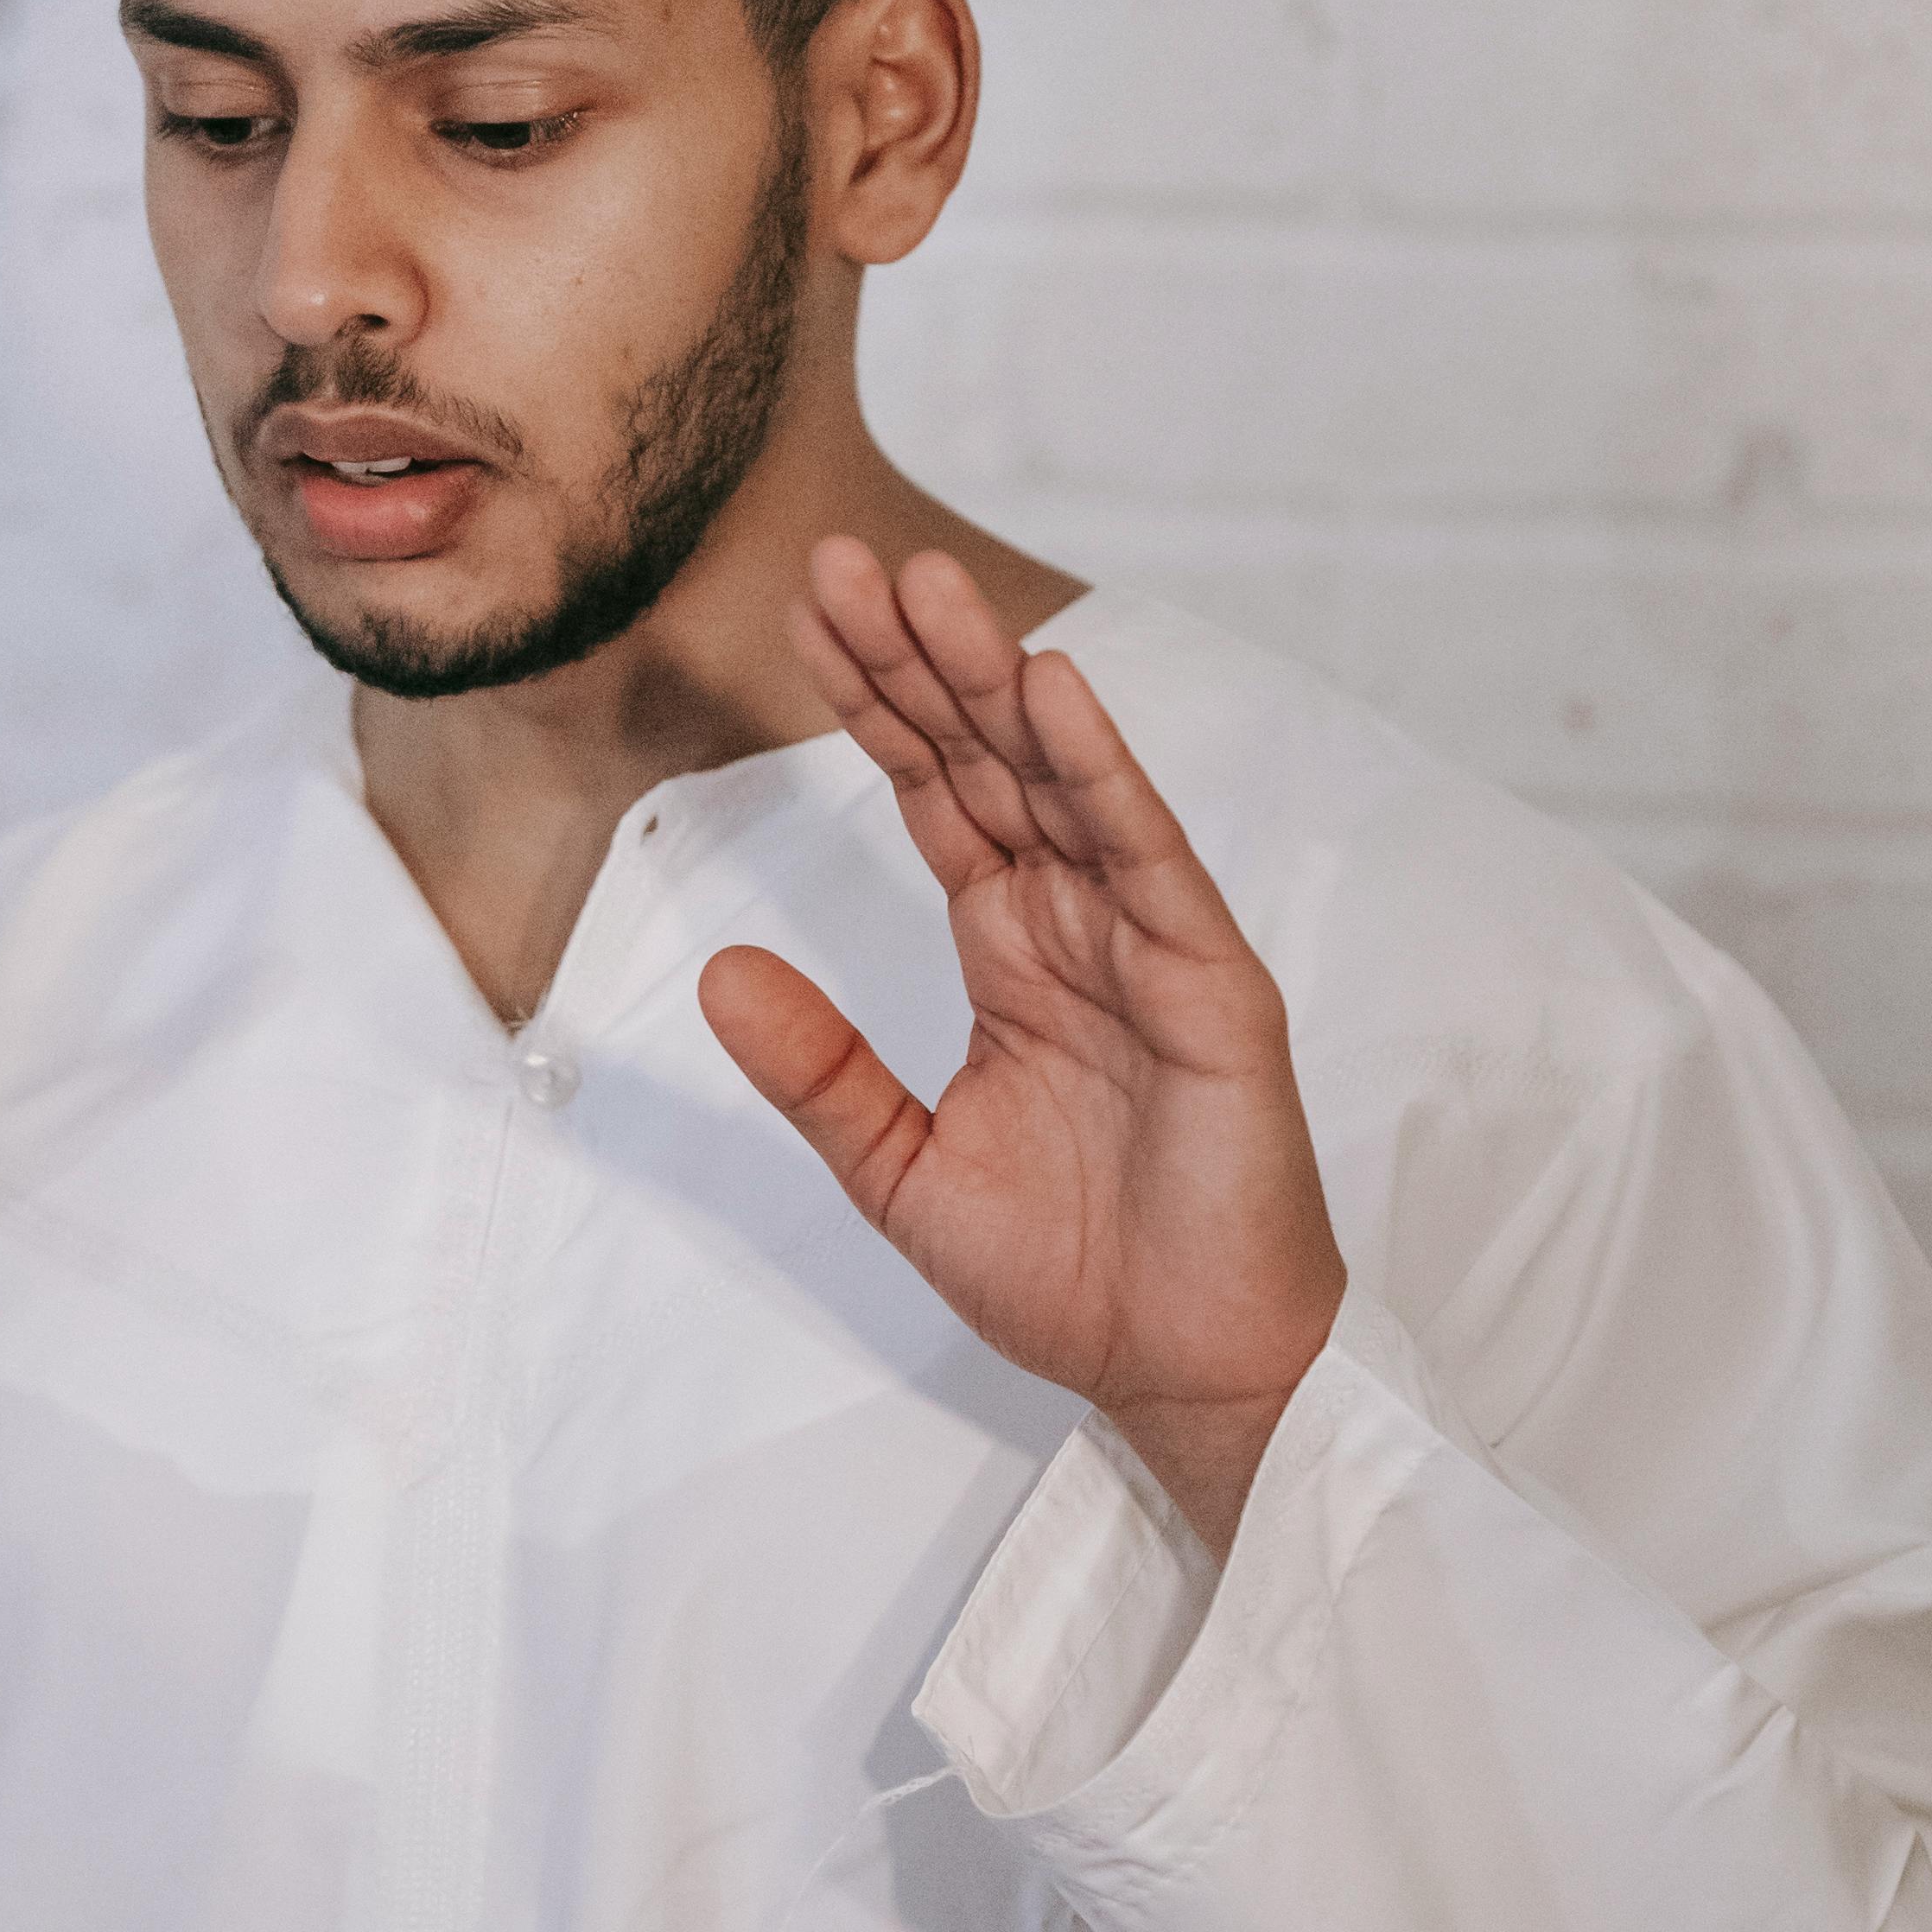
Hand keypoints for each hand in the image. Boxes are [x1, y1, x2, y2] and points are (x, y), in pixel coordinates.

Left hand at [699, 546, 1342, 1558]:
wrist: (1180, 1371)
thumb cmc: (1071, 1275)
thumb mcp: (900, 1169)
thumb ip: (819, 1069)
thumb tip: (720, 970)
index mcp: (1012, 951)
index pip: (935, 796)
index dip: (874, 706)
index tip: (808, 617)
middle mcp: (1078, 923)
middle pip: (987, 761)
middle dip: (919, 660)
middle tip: (845, 559)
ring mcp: (1149, 943)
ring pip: (1060, 783)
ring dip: (996, 681)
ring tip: (928, 587)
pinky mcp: (1211, 987)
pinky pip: (1149, 859)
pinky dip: (1100, 773)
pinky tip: (1053, 697)